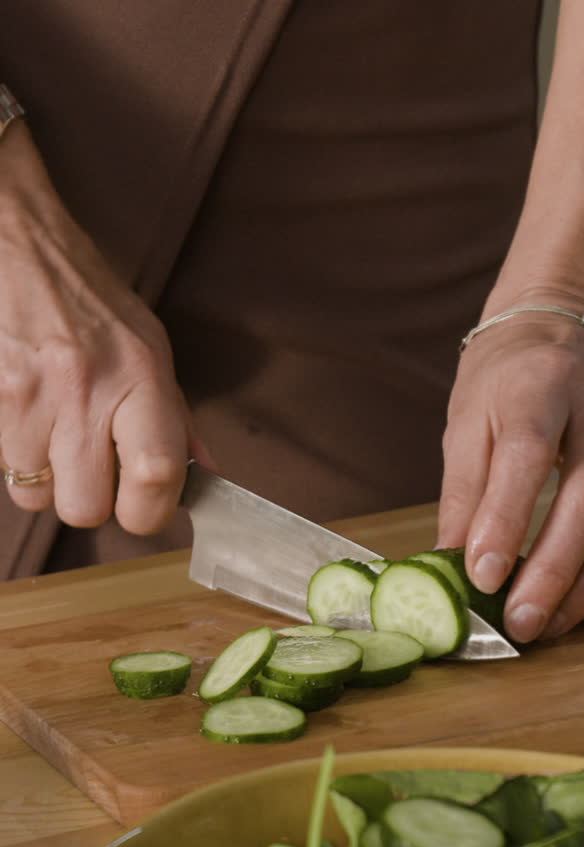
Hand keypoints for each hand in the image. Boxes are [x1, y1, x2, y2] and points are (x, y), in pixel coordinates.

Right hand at [0, 128, 210, 533]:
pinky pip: (8, 471)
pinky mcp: (0, 396)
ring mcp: (38, 394)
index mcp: (144, 375)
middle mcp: (92, 387)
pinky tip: (31, 423)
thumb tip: (206, 476)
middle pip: (89, 508)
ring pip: (40, 499)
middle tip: (94, 471)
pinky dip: (21, 461)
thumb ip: (176, 416)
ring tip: (57, 439)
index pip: (158, 475)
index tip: (147, 506)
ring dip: (50, 484)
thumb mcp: (149, 345)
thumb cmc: (86, 295)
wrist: (18, 240)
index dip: (151, 512)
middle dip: (92, 504)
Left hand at [437, 311, 583, 643]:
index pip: (531, 454)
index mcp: (544, 384)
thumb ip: (463, 491)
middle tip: (519, 620)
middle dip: (555, 570)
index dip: (509, 520)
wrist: (565, 332)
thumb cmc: (507, 382)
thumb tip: (452, 564)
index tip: (483, 576)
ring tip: (547, 625)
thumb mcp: (466, 421)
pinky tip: (578, 607)